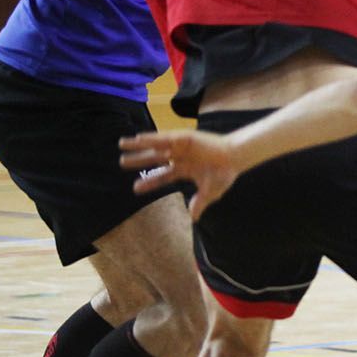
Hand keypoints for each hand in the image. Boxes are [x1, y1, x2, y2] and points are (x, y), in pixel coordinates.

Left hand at [120, 130, 241, 219]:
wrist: (235, 158)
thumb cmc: (224, 174)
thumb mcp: (210, 192)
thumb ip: (200, 203)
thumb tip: (193, 219)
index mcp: (185, 170)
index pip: (163, 176)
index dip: (150, 182)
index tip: (135, 187)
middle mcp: (180, 157)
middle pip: (155, 159)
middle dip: (139, 160)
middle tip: (122, 163)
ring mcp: (182, 146)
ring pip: (156, 146)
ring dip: (139, 145)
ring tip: (121, 144)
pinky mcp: (185, 138)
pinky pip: (165, 138)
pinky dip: (152, 138)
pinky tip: (139, 138)